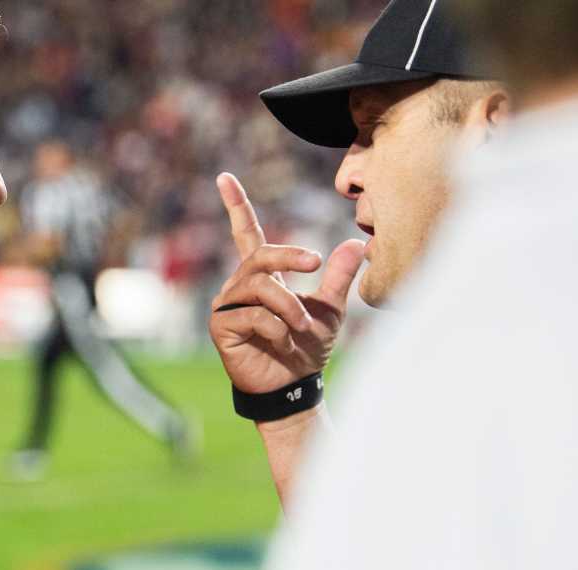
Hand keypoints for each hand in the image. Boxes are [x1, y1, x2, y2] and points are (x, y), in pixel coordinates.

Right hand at [209, 172, 364, 394]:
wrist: (294, 385)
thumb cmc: (307, 349)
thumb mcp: (331, 309)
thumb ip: (339, 277)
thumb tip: (356, 243)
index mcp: (261, 276)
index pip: (246, 234)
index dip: (236, 206)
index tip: (224, 177)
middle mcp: (239, 286)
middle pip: (259, 255)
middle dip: (289, 257)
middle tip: (316, 265)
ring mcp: (227, 306)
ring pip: (259, 286)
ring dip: (288, 304)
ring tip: (301, 326)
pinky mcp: (221, 327)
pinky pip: (251, 315)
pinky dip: (275, 327)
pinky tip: (283, 341)